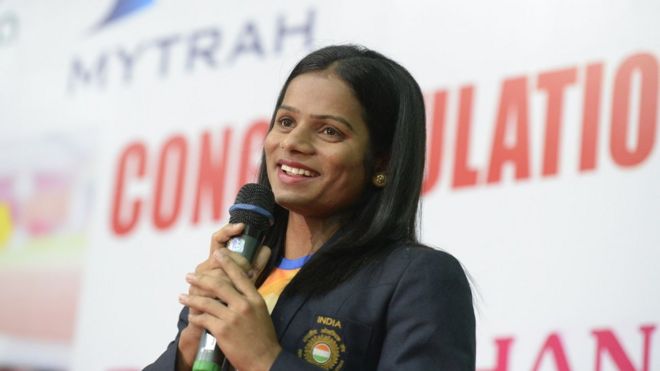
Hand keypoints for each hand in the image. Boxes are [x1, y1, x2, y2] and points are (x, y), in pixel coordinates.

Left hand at [181, 249, 280, 370]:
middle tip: (190, 276)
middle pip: (219, 285)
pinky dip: (195, 317)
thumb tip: (234, 287)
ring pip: (206, 302)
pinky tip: (191, 315)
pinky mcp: (222, 331)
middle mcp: (244, 305)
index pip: (240, 275)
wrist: (264, 359)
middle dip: (201, 279)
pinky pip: (203, 319)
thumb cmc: (263, 337)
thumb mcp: (261, 312)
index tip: (217, 254)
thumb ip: (248, 299)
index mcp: (255, 299)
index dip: (228, 263)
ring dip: (191, 298)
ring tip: (182, 296)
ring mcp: (232, 318)